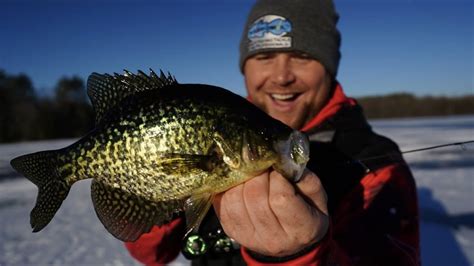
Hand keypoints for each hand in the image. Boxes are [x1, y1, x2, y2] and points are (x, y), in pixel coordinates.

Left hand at [213, 169, 328, 256]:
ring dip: (240, 180)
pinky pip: (222, 203)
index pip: (281, 198)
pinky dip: (227, 188)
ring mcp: (249, 237)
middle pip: (254, 197)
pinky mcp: (231, 231)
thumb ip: (303, 177)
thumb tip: (280, 159)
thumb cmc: (306, 211)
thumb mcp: (316, 195)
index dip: (277, 177)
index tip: (279, 169)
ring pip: (235, 199)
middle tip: (262, 166)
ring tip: (251, 174)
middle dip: (257, 174)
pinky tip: (239, 183)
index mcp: (300, 229)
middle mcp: (274, 239)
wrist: (292, 240)